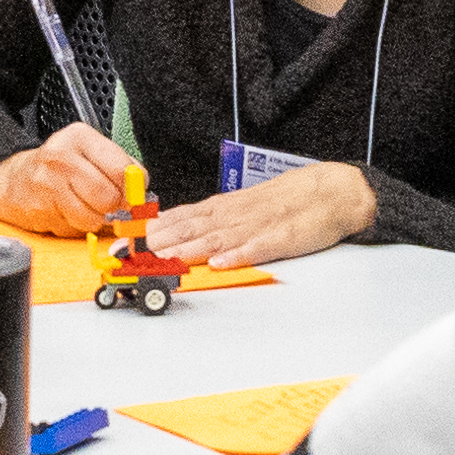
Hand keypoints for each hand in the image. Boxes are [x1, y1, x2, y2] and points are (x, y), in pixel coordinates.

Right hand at [0, 126, 134, 240]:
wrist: (14, 181)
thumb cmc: (57, 168)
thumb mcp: (89, 154)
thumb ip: (119, 168)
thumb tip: (141, 194)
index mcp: (81, 137)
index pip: (123, 169)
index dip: (133, 189)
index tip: (132, 194)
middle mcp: (63, 156)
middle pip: (110, 196)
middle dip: (116, 208)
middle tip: (110, 205)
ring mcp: (49, 182)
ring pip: (95, 216)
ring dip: (97, 219)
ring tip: (86, 206)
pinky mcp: (42, 207)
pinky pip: (77, 226)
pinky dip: (80, 226)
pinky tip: (69, 211)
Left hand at [146, 157, 376, 267]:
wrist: (329, 191)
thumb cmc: (283, 202)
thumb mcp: (240, 206)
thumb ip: (208, 220)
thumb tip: (170, 230)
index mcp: (223, 208)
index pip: (179, 218)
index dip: (150, 232)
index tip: (125, 243)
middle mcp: (234, 215)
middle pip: (190, 229)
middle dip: (159, 244)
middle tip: (132, 256)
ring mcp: (257, 226)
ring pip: (217, 238)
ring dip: (189, 250)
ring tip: (164, 261)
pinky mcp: (282, 238)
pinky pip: (258, 247)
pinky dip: (239, 255)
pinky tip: (221, 263)